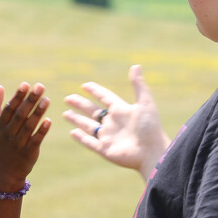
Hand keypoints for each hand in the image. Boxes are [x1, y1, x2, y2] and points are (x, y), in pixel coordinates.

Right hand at [0, 82, 50, 191]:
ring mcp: (18, 144)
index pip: (9, 109)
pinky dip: (42, 131)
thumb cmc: (0, 142)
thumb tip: (0, 87)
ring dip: (37, 113)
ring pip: (28, 126)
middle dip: (30, 100)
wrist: (5, 171)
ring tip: (47, 100)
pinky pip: (36, 140)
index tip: (26, 84)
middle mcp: (7, 135)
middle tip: (40, 87)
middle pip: (20, 115)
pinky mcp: (29, 153)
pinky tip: (49, 120)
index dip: (17, 96)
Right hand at [63, 65, 168, 179]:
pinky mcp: (105, 150)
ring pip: (88, 126)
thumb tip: (136, 65)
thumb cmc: (151, 128)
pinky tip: (72, 132)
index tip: (84, 85)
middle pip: (93, 111)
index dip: (95, 91)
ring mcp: (108, 137)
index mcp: (121, 110)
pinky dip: (81, 137)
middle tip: (68, 98)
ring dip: (77, 120)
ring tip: (65, 114)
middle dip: (80, 104)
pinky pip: (90, 142)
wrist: (152, 152)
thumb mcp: (145, 103)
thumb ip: (138, 85)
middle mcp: (113, 123)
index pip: (105, 98)